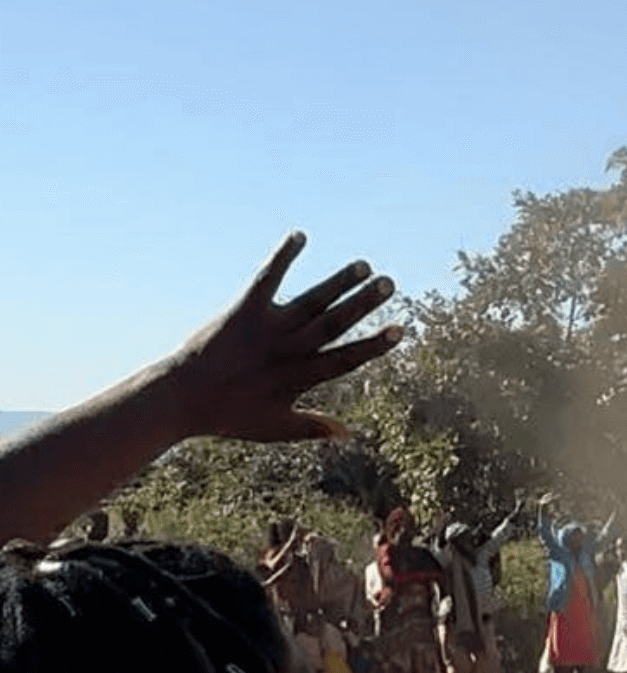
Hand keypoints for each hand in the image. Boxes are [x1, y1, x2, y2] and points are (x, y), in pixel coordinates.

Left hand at [166, 233, 401, 442]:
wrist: (180, 398)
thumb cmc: (227, 416)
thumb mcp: (273, 428)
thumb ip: (312, 427)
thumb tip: (349, 435)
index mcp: (298, 378)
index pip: (344, 359)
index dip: (373, 346)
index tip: (399, 330)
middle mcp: (287, 351)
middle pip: (332, 324)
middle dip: (363, 304)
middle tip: (388, 283)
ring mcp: (266, 329)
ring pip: (310, 302)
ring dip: (337, 282)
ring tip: (362, 265)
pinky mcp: (242, 311)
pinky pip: (267, 279)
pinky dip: (283, 257)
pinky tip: (300, 237)